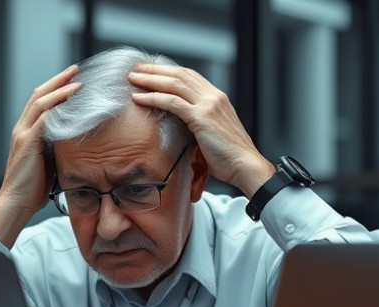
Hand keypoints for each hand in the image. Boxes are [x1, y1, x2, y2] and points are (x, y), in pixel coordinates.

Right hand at [0, 65, 79, 246]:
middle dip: (58, 81)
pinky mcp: (27, 143)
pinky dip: (58, 106)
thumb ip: (58, 148)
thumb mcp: (49, 162)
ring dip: (60, 89)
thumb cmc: (34, 188)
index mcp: (26, 132)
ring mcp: (23, 134)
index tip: (72, 79)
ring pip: (40, 102)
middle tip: (76, 69)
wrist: (16, 203)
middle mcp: (22, 129)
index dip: (55, 88)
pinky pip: (43, 118)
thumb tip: (78, 141)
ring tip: (77, 79)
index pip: (39, 103)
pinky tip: (72, 100)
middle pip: (39, 96)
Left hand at [128, 64, 274, 196]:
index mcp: (218, 98)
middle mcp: (214, 96)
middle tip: (137, 69)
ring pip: (174, 84)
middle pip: (180, 75)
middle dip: (156, 70)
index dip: (169, 71)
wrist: (245, 165)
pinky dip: (154, 98)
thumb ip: (198, 122)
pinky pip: (173, 102)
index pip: (190, 76)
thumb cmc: (229, 156)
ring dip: (151, 80)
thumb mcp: (213, 132)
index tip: (151, 71)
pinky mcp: (202, 117)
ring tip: (133, 79)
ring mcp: (208, 105)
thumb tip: (180, 124)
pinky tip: (139, 98)